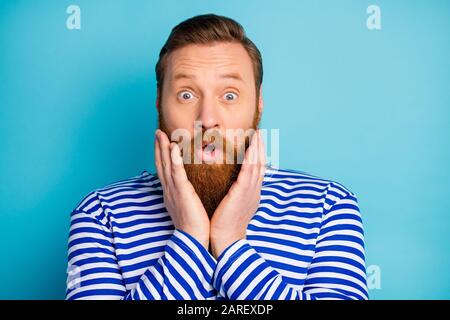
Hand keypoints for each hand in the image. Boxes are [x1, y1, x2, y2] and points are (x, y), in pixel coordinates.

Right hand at [155, 129, 209, 248]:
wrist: (194, 238)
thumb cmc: (195, 224)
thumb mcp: (189, 205)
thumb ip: (188, 193)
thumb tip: (190, 186)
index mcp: (171, 192)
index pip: (165, 169)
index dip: (162, 154)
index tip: (162, 140)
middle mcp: (169, 190)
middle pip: (161, 164)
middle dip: (158, 147)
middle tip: (157, 131)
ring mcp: (173, 191)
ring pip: (165, 165)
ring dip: (162, 148)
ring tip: (161, 134)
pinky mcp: (182, 193)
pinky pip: (176, 174)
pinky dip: (173, 160)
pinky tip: (173, 148)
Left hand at [210, 130, 265, 257]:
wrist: (226, 239)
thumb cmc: (225, 222)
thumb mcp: (233, 203)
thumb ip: (234, 191)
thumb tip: (230, 182)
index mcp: (252, 192)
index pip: (257, 169)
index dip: (257, 154)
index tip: (256, 140)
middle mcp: (254, 190)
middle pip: (260, 164)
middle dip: (260, 147)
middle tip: (259, 132)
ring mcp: (251, 192)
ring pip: (257, 166)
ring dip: (258, 149)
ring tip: (257, 135)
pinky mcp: (243, 194)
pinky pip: (248, 173)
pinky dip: (251, 159)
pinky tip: (251, 148)